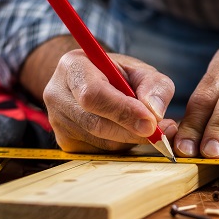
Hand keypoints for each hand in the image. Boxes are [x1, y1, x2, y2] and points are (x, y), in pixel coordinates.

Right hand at [42, 49, 177, 152]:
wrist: (93, 82)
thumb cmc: (119, 75)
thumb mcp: (141, 71)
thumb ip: (155, 87)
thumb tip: (155, 113)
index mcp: (73, 67)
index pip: (93, 94)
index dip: (123, 110)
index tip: (151, 121)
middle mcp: (57, 94)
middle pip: (96, 123)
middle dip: (132, 131)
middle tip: (160, 132)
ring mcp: (57, 121)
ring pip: (101, 142)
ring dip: (130, 139)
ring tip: (147, 126)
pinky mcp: (65, 142)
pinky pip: (99, 152)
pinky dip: (121, 145)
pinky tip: (128, 131)